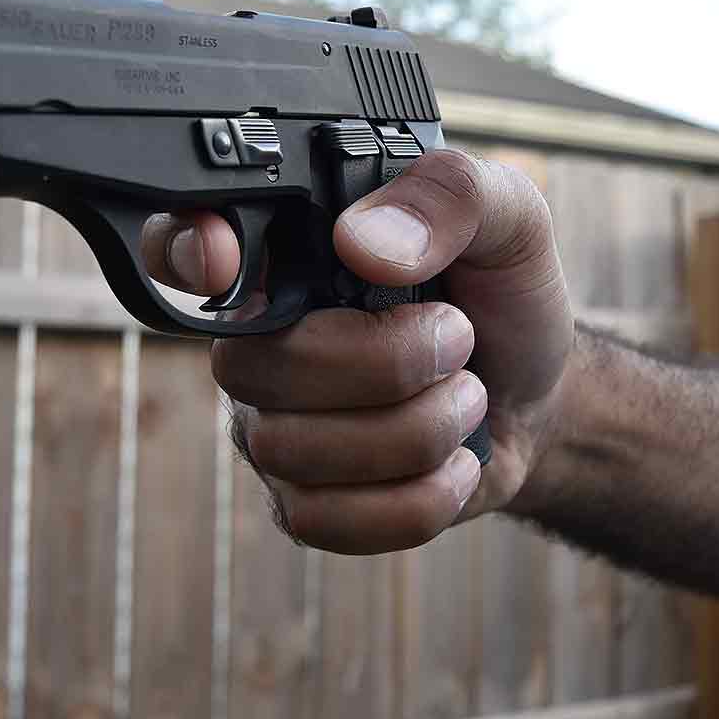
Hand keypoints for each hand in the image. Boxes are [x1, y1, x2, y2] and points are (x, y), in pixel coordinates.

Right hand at [141, 149, 574, 553]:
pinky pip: (329, 521)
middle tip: (457, 337)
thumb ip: (448, 197)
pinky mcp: (304, 506)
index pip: (179, 247)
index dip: (182, 251)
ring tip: (465, 397)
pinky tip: (452, 464)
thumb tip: (363, 243)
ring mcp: (271, 429)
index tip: (229, 259)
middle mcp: (257, 344)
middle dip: (385, 364)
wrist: (538, 397)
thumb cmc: (500, 297)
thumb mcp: (506, 218)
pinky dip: (418, 498)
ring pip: (300, 454)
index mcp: (284, 259)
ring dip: (419, 431)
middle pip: (257, 369)